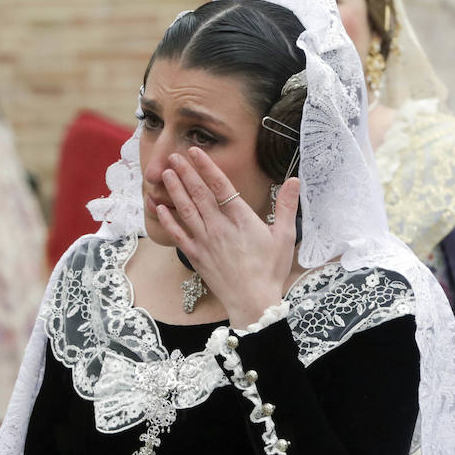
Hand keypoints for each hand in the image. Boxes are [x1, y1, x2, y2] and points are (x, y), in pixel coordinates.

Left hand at [155, 147, 297, 327]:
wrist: (252, 301)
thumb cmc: (270, 270)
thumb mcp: (284, 237)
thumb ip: (287, 206)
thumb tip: (295, 180)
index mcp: (241, 219)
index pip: (220, 186)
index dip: (206, 167)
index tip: (195, 152)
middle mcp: (219, 227)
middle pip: (199, 194)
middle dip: (185, 173)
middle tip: (174, 156)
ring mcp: (205, 241)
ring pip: (186, 210)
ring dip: (175, 190)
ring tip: (166, 173)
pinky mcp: (196, 256)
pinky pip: (178, 234)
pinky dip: (168, 220)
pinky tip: (160, 208)